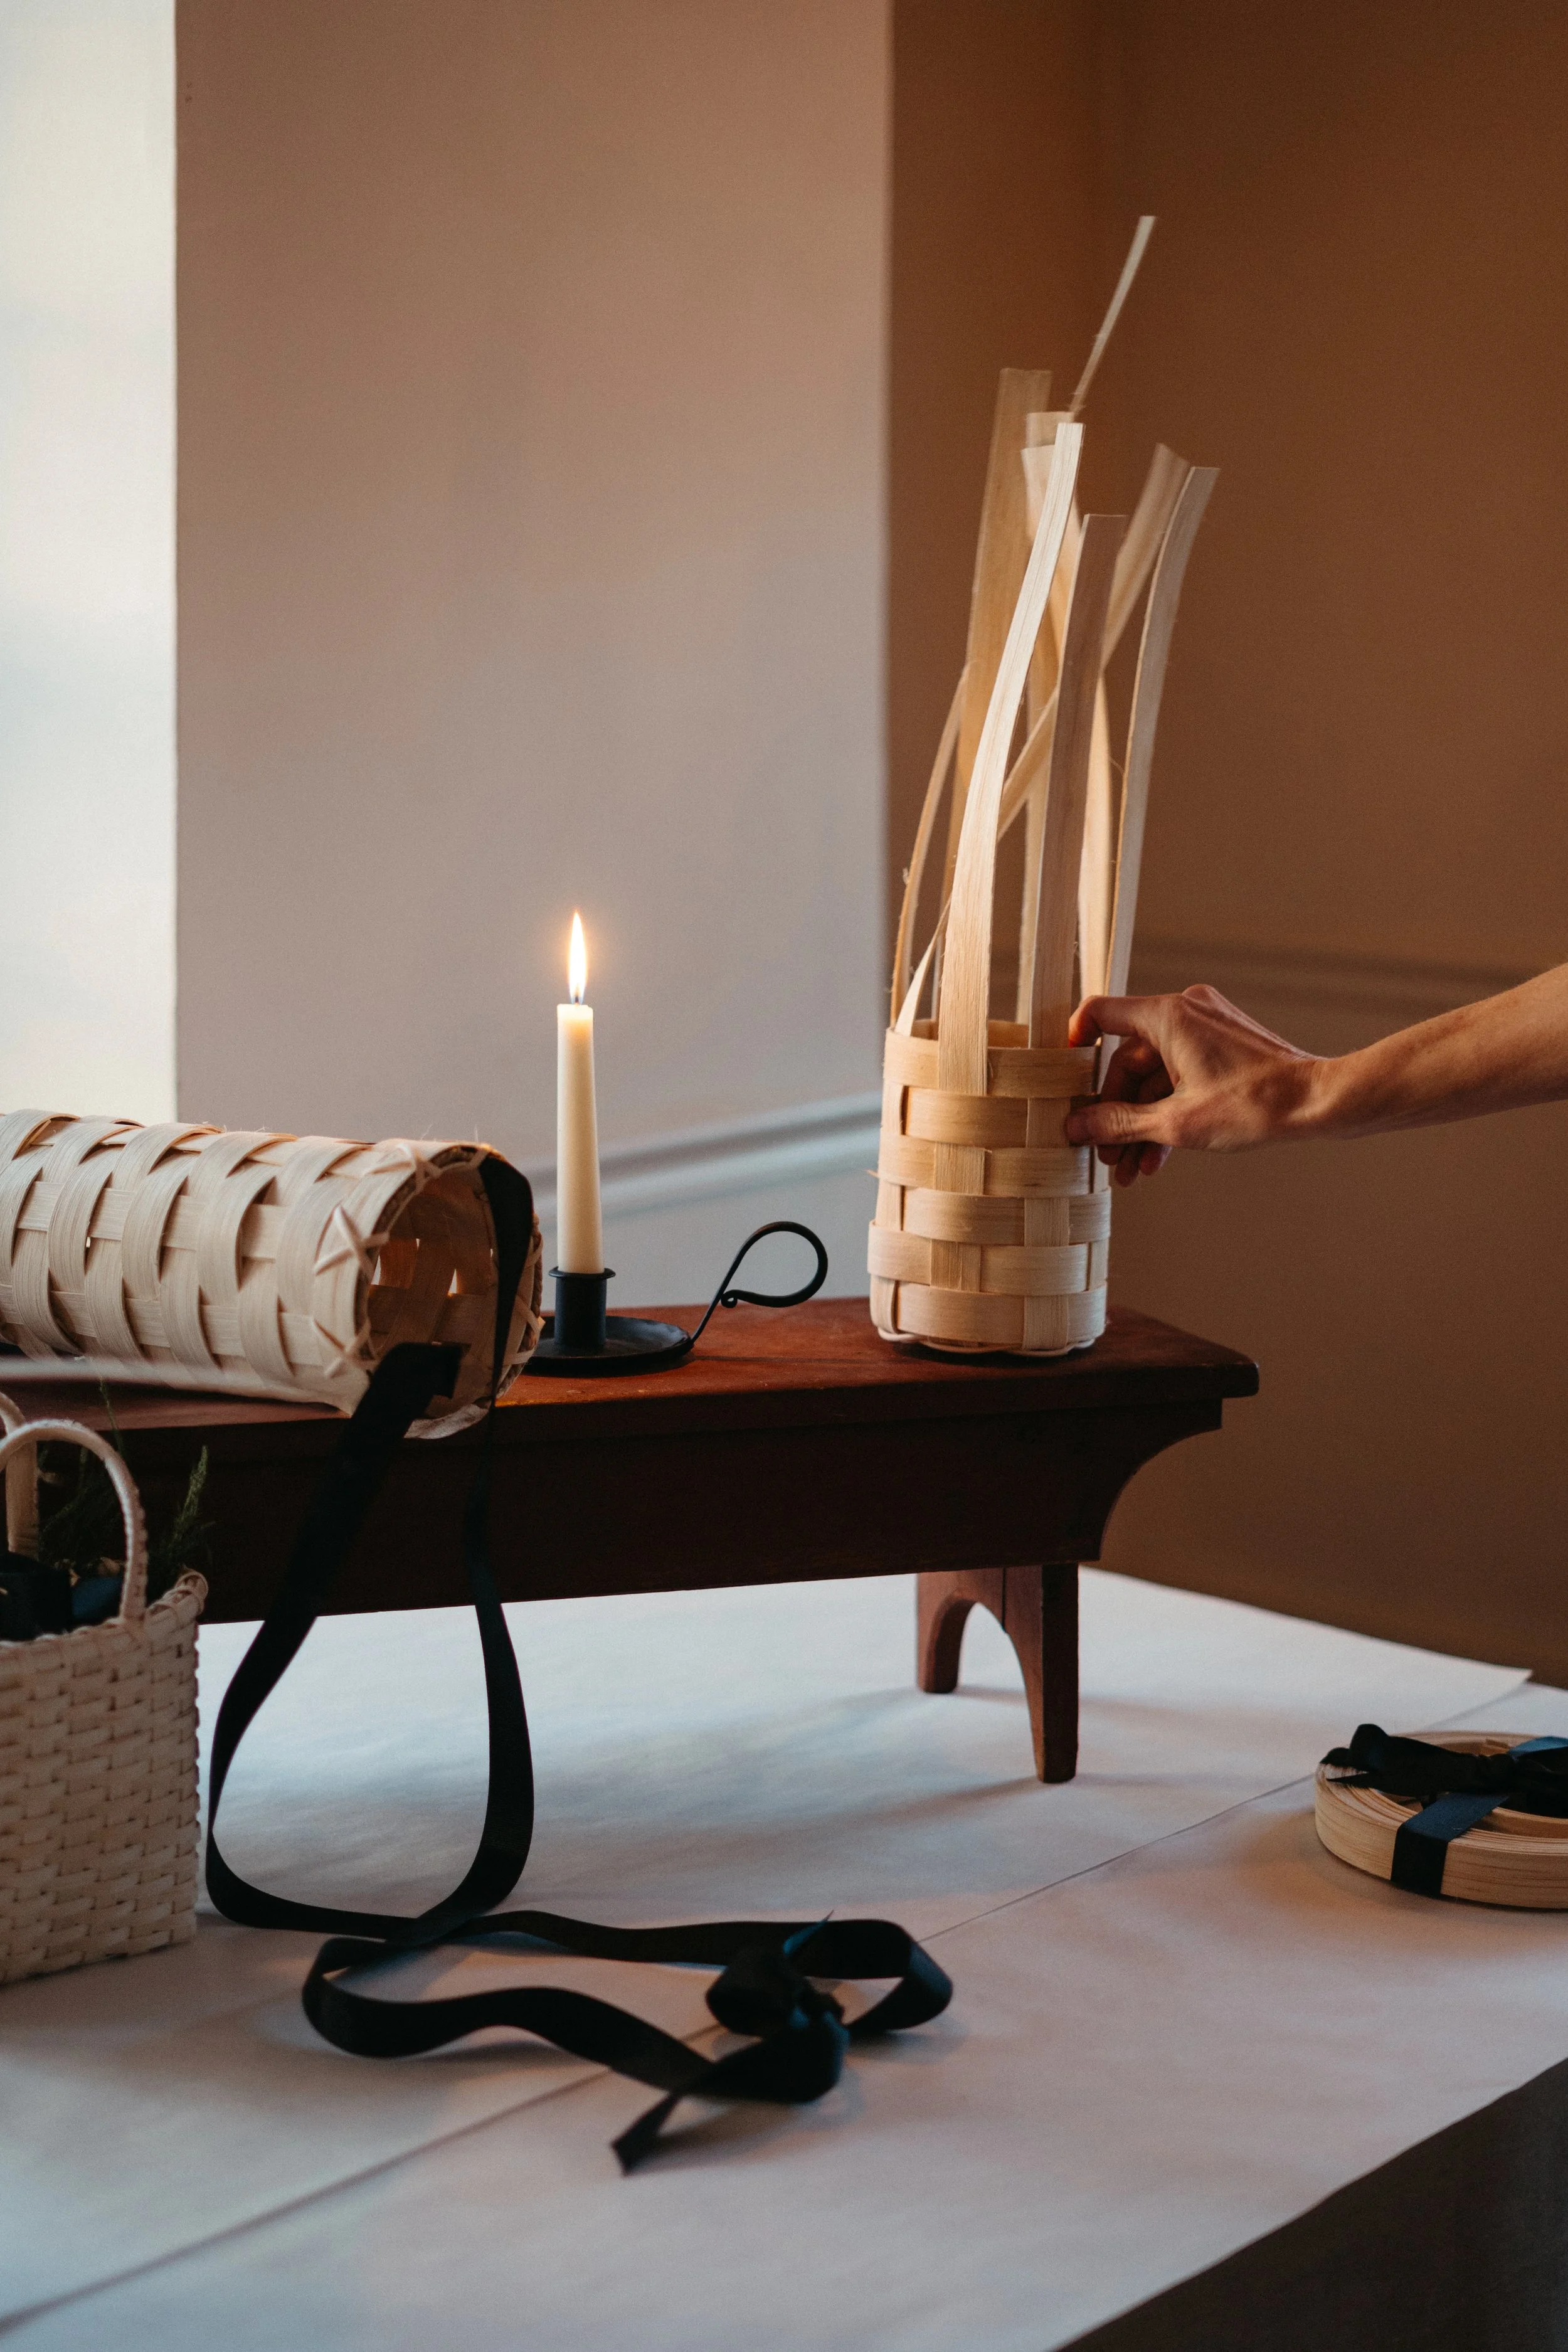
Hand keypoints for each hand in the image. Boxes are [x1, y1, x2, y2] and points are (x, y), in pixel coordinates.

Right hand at [1063, 985, 1320, 1185]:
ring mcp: (1204, 1031)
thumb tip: (1076, 1127)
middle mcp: (1185, 1014)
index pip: (1100, 1014)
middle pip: (1126, 1061)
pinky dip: (1166, 1114)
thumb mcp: (1176, 1122)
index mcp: (1169, 1016)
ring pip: (1153, 1078)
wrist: (1317, 1104)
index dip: (1074, 1044)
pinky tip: (1155, 1158)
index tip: (1063, 1081)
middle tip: (1103, 1154)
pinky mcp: (1220, 1050)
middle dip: (1114, 1113)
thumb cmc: (1255, 1104)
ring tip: (1128, 1169)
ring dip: (1139, 1123)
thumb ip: (1119, 1123)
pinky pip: (1178, 1079)